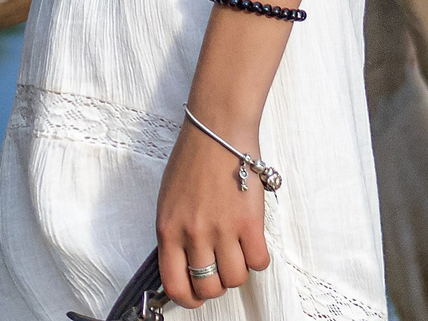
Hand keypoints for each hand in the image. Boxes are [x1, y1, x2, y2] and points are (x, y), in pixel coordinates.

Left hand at [154, 113, 270, 306]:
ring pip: (235, 279)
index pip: (174, 283)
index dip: (188, 298)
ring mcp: (222, 229)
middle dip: (216, 285)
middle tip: (220, 270)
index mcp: (168, 228)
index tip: (196, 295)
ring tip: (237, 252)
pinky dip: (258, 258)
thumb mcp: (169, 199)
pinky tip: (252, 242)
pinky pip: (259, 261)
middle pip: (208, 286)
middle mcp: (193, 233)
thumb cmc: (193, 159)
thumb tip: (184, 262)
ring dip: (238, 271)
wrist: (218, 129)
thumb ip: (174, 232)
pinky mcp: (249, 222)